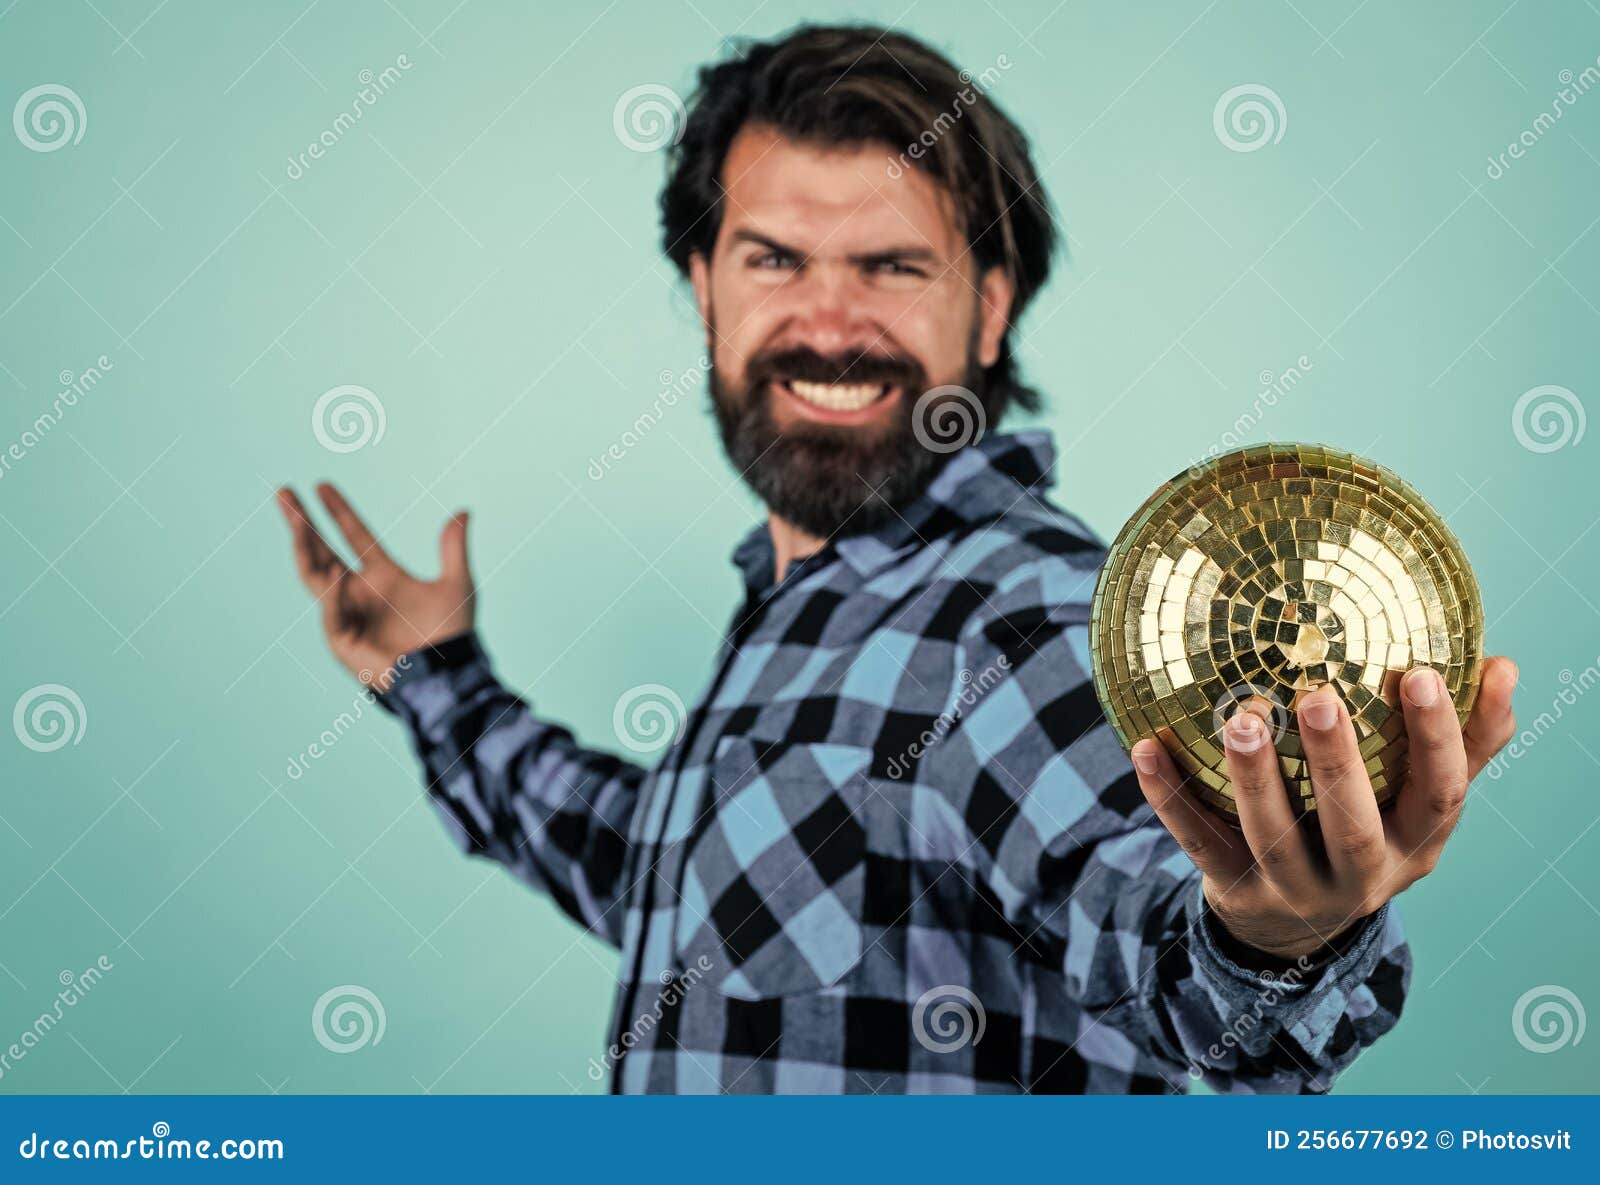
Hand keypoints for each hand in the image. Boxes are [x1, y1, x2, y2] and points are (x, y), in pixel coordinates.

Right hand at [276, 483, 474, 685]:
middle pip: (322, 550)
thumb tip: (464, 510)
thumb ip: (454, 548)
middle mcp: (359, 592)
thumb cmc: (451, 634)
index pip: (355, 536)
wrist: (447, 673)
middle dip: (301, 523)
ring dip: (304, 547)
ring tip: (297, 521)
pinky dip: (333, 593)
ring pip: (315, 575)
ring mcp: (346, 614)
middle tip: (284, 491)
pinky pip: (333, 612)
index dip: (339, 512)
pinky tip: (336, 572)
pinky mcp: (341, 640)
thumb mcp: (456, 584)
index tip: (321, 485)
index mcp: (383, 575)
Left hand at [1131, 657, 1518, 959]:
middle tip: (1316, 696)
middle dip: (1335, 763)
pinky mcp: (1233, 891)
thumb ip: (1468, 740)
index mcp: (1414, 844)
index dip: (1438, 739)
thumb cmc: (1371, 830)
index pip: (1438, 795)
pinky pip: (1197, 842)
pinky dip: (1167, 796)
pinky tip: (1145, 747)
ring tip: (1240, 716)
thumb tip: (1503, 663)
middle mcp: (1360, 876)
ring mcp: (1293, 889)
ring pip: (1271, 837)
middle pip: (1351, 825)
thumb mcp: (1421, 800)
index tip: (1421, 674)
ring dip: (1253, 776)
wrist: (1297, 930)